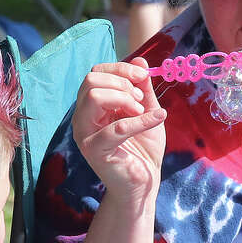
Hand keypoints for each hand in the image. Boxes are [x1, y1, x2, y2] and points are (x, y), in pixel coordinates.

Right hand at [73, 58, 165, 203]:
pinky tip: (159, 117)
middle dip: (122, 83)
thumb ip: (142, 88)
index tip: (143, 77)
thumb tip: (140, 60)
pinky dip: (141, 120)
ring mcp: (85, 134)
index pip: (96, 73)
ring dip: (125, 98)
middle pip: (91, 80)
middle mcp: (82, 117)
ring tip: (142, 111)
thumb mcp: (146, 111)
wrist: (144, 183)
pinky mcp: (94, 151)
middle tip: (141, 99)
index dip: (121, 69)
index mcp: (91, 105)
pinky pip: (116, 128)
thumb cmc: (143, 148)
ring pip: (94, 96)